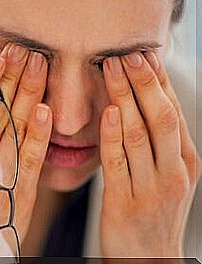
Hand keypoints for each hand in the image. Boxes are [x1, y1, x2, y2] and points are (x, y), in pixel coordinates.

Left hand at [100, 51, 201, 256]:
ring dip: (126, 96)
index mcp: (185, 162)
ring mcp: (152, 189)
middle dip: (144, 81)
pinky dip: (114, 134)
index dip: (158, 81)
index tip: (143, 53)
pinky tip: (109, 111)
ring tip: (112, 68)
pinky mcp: (124, 204)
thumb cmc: (152, 215)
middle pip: (160, 116)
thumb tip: (141, 102)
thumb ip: (156, 144)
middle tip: (127, 52)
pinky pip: (119, 162)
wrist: (150, 263)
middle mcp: (174, 172)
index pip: (172, 111)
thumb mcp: (165, 177)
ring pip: (140, 133)